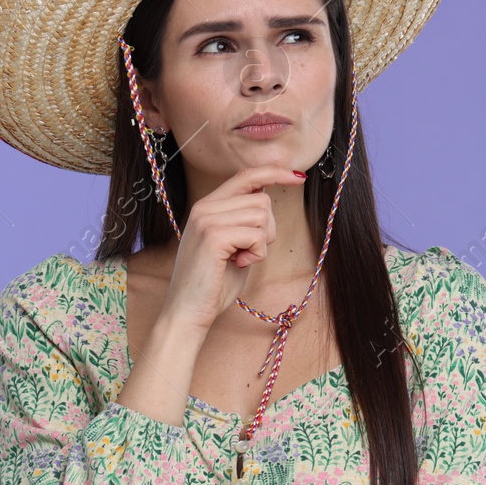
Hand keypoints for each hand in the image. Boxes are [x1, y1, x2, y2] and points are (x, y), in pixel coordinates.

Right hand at [165, 164, 308, 328]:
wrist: (187, 311)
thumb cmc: (214, 283)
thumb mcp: (233, 245)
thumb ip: (244, 221)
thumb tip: (265, 197)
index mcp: (208, 206)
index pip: (246, 176)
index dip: (274, 172)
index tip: (298, 176)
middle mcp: (205, 207)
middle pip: (262, 199)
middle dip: (268, 229)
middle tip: (248, 252)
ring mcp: (207, 219)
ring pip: (262, 215)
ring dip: (262, 243)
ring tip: (240, 259)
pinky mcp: (214, 236)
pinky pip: (257, 234)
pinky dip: (257, 253)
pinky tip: (239, 264)